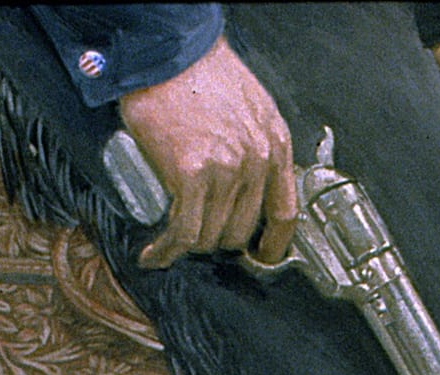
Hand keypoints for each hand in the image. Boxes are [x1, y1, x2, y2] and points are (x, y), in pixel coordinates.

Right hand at [119, 37, 296, 268]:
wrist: (168, 53)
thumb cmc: (201, 72)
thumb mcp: (252, 106)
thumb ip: (257, 143)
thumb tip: (249, 182)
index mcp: (275, 144)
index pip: (284, 212)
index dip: (272, 245)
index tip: (259, 257)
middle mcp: (257, 160)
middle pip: (241, 230)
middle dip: (216, 238)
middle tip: (195, 233)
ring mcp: (226, 170)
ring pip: (210, 235)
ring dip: (188, 245)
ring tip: (169, 242)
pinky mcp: (192, 175)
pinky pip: (183, 232)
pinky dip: (166, 250)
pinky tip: (155, 254)